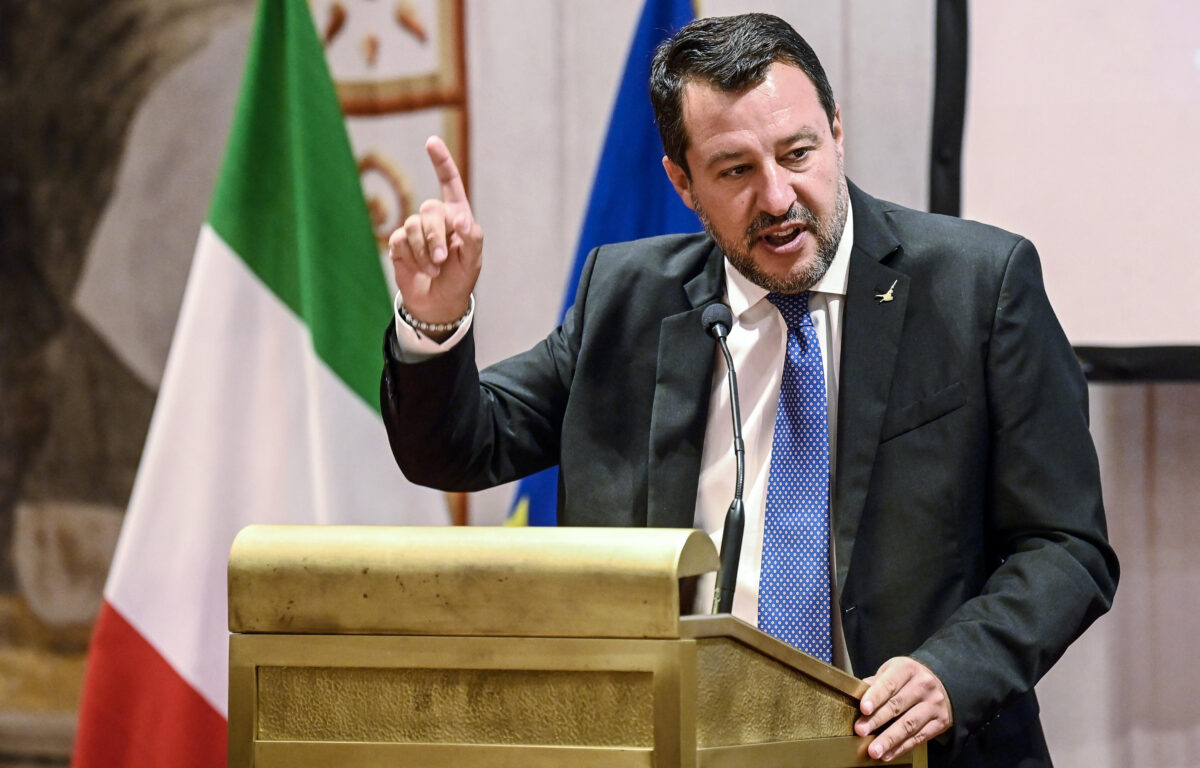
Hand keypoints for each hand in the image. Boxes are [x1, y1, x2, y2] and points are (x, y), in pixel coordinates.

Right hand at [388, 136, 482, 324]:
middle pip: (429, 210)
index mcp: (457, 215)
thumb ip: (472, 239)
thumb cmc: (460, 279)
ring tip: (434, 269)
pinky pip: (401, 241)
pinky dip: (412, 258)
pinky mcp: (400, 244)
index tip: (431, 142)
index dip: (441, 162)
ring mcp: (415, 230)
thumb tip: (462, 221)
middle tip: (443, 261)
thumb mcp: (473, 261)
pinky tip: (420, 270)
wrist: (438, 303)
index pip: (449, 183)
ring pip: (413, 226)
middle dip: (435, 237)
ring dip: (424, 252)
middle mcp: (435, 218)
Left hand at [854, 656, 952, 760]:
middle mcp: (923, 685)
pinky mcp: (940, 722)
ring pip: (909, 725)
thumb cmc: (909, 677)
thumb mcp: (893, 671)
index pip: (889, 684)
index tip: (864, 709)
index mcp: (907, 669)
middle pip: (897, 705)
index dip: (876, 696)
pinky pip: (919, 737)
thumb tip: (856, 694)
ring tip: (874, 750)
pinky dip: (902, 748)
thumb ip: (876, 683)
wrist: (943, 682)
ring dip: (889, 739)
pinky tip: (888, 754)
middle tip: (861, 731)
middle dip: (877, 720)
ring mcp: (933, 704)